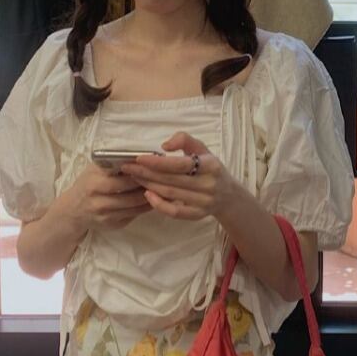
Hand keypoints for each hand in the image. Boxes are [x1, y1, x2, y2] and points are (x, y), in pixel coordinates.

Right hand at [51, 162, 151, 232]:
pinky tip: (151, 201)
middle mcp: (99, 201)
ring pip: (135, 207)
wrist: (73, 210)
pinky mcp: (111, 225)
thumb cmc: (87, 183)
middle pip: (132, 195)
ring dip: (149, 199)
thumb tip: (139, 156)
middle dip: (148, 188)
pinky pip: (133, 216)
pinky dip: (143, 208)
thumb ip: (113, 163)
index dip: (141, 174)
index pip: (125, 179)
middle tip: (162, 181)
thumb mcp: (94, 169)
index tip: (154, 169)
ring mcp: (105, 215)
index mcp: (95, 183)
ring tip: (160, 190)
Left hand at [121, 131, 237, 220]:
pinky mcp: (198, 215)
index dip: (158, 162)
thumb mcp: (203, 149)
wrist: (228, 196)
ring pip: (170, 194)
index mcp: (211, 166)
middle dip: (147, 173)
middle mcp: (209, 185)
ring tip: (134, 177)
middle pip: (172, 180)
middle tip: (128, 167)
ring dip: (149, 185)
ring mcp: (204, 202)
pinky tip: (147, 194)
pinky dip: (159, 204)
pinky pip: (175, 212)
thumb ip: (184, 140)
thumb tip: (165, 146)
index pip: (180, 164)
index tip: (139, 158)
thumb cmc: (210, 168)